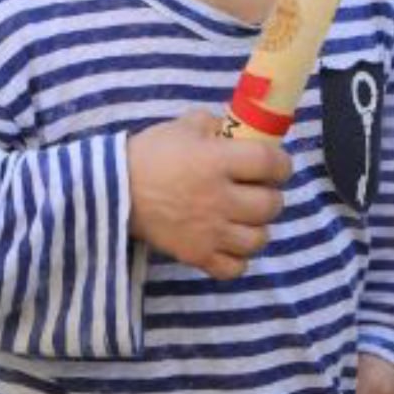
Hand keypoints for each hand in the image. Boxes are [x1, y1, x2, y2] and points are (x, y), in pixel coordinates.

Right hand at [127, 109, 290, 279]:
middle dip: (270, 196)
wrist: (111, 190)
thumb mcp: (183, 126)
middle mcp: (219, 199)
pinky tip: (229, 243)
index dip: (281, 164)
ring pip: (258, 239)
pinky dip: (237, 259)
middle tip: (258, 192)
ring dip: (257, 228)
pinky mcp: (195, 255)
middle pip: (271, 205)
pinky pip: (234, 268)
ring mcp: (209, 232)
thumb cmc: (150, 154)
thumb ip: (215, 125)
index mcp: (217, 162)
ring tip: (244, 219)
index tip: (276, 165)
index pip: (271, 163)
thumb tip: (237, 131)